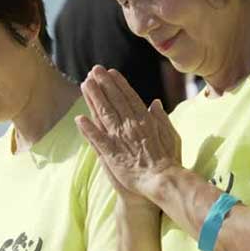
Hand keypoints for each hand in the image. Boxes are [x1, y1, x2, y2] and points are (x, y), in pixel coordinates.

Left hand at [75, 66, 181, 202]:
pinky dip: (88, 129)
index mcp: (144, 120)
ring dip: (93, 99)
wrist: (161, 179)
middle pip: (114, 101)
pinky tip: (79, 118)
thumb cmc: (168, 159)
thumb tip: (155, 102)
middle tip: (94, 70)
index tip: (111, 72)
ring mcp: (120, 139)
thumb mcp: (170, 134)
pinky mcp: (112, 154)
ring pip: (104, 115)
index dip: (119, 84)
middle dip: (103, 84)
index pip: (129, 97)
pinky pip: (97, 139)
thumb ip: (161, 118)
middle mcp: (131, 126)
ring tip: (85, 84)